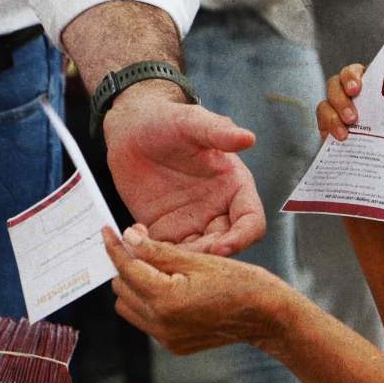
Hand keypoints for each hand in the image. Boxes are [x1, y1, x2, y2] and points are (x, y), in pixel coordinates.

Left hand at [102, 225, 297, 354]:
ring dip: (135, 286)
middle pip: (122, 289)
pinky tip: (170, 288)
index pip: (127, 269)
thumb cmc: (241, 284)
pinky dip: (150, 302)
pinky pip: (147, 321)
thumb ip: (158, 251)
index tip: (108, 233)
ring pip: (130, 307)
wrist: (266, 315)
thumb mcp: (198, 260)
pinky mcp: (174, 344)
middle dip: (126, 266)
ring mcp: (167, 337)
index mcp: (166, 299)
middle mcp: (161, 323)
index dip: (116, 248)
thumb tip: (129, 239)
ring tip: (155, 268)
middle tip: (139, 247)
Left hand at [103, 82, 264, 254]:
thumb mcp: (192, 122)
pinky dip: (156, 256)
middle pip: (225, 245)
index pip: (251, 222)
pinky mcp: (165, 230)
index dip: (242, 238)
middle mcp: (218, 209)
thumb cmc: (167, 120)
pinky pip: (167, 253)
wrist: (132, 128)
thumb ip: (219, 132)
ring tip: (158, 255)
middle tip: (184, 259)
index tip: (222, 247)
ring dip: (181, 262)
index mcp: (234, 187)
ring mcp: (192, 222)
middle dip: (209, 257)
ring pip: (197, 256)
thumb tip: (247, 138)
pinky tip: (136, 242)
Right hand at [317, 63, 364, 140]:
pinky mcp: (329, 125)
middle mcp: (348, 91)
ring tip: (344, 135)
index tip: (356, 89)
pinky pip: (321, 124)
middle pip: (335, 84)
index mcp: (368, 83)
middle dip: (341, 100)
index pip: (354, 71)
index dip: (352, 77)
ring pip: (325, 104)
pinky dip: (327, 131)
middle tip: (352, 118)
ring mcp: (336, 108)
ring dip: (332, 118)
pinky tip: (333, 140)